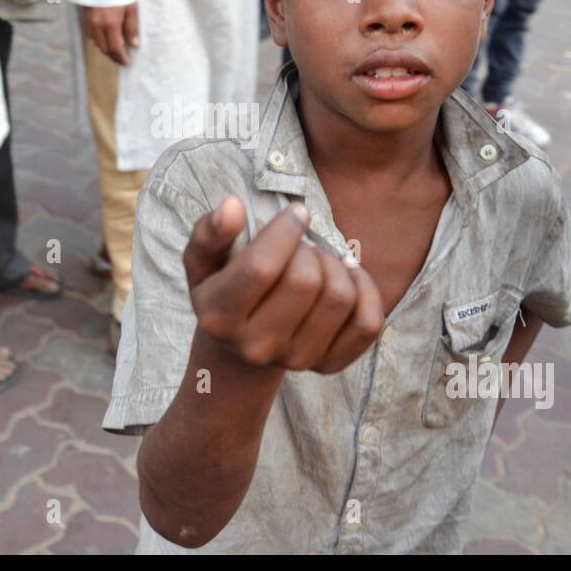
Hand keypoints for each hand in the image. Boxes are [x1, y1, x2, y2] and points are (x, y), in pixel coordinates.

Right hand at [81, 2, 137, 64]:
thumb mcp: (131, 8)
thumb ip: (131, 28)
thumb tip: (134, 44)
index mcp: (111, 24)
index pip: (116, 48)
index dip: (121, 58)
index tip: (127, 63)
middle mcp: (98, 25)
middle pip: (105, 48)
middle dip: (114, 56)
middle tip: (122, 60)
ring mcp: (90, 22)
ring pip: (97, 43)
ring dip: (106, 50)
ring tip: (115, 51)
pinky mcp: (86, 18)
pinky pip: (92, 35)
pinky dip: (99, 41)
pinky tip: (106, 39)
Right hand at [183, 197, 383, 374]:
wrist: (240, 346)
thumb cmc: (223, 289)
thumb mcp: (203, 261)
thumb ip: (210, 232)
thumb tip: (232, 205)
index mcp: (219, 318)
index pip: (260, 268)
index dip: (285, 231)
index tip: (297, 212)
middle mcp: (256, 347)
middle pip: (305, 281)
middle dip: (309, 249)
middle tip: (301, 247)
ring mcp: (296, 360)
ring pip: (340, 298)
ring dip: (335, 266)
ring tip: (317, 261)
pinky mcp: (329, 365)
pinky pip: (368, 323)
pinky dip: (365, 290)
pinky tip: (347, 276)